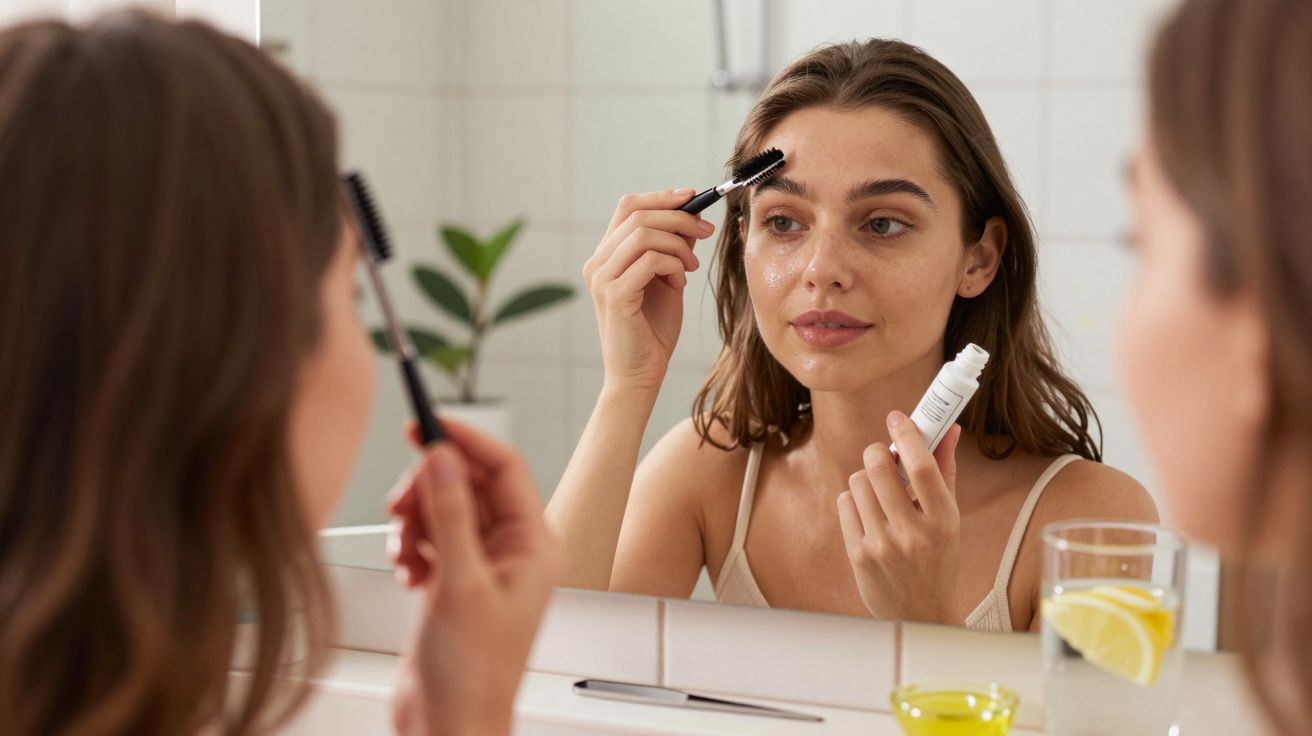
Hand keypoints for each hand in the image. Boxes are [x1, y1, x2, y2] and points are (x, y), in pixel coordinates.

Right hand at [387, 419, 562, 735]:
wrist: (448, 726)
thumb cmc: (472, 675)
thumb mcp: (460, 584)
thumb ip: (451, 514)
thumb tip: (444, 458)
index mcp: (534, 545)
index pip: (504, 468)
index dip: (464, 440)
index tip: (425, 424)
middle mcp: (512, 551)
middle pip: (468, 484)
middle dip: (429, 490)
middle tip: (401, 505)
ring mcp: (482, 565)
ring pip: (444, 509)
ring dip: (416, 521)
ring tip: (407, 553)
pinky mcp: (453, 582)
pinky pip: (430, 537)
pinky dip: (411, 546)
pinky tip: (406, 571)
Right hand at [582, 189, 715, 393]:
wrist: (640, 374)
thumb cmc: (653, 331)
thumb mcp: (668, 280)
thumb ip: (674, 249)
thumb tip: (692, 217)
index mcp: (607, 255)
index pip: (629, 207)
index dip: (662, 196)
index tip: (693, 197)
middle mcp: (598, 262)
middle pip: (639, 215)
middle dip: (680, 217)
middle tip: (707, 231)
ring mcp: (602, 278)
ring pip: (645, 234)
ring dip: (679, 245)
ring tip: (692, 267)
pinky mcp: (614, 294)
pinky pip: (649, 260)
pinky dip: (673, 265)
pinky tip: (681, 282)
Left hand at [836, 411, 962, 624]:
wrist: (920, 613)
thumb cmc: (938, 559)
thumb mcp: (950, 519)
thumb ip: (946, 471)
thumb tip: (950, 428)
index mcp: (944, 522)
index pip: (922, 466)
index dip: (907, 435)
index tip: (897, 417)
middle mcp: (913, 534)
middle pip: (878, 467)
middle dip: (877, 453)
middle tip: (884, 457)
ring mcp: (882, 546)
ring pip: (857, 482)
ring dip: (866, 478)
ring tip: (879, 493)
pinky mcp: (858, 555)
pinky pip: (845, 503)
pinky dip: (854, 500)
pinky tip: (869, 513)